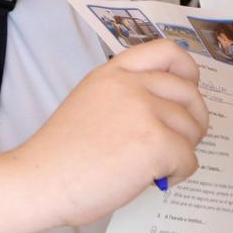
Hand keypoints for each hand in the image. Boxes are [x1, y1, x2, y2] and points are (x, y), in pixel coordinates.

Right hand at [16, 41, 208, 226]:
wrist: (41, 182)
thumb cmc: (60, 155)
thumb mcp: (90, 102)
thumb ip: (124, 95)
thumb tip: (166, 110)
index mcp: (113, 73)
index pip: (166, 51)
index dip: (186, 70)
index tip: (187, 87)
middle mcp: (131, 85)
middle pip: (189, 94)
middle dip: (191, 120)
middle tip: (174, 142)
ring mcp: (145, 112)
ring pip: (192, 129)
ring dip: (180, 151)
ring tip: (151, 165)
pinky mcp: (156, 143)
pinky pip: (189, 159)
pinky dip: (176, 174)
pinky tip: (151, 179)